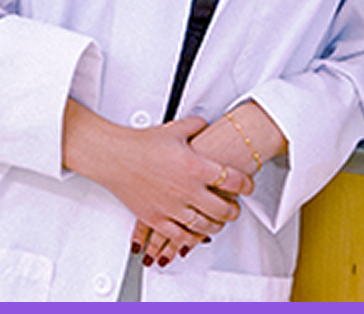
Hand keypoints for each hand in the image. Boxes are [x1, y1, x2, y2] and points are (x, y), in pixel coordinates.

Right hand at [133, 102, 287, 267]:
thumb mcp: (176, 128)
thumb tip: (206, 125)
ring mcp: (172, 207)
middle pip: (222, 209)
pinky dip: (191, 239)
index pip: (232, 180)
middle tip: (236, 209)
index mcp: (196, 167)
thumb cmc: (142, 144)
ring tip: (219, 223)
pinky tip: (195, 237)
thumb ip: (196, 126)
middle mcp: (187, 190)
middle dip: (233, 211)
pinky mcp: (157, 219)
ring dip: (216, 226)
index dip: (245, 186)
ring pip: (204, 226)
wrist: (115, 157)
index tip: (248, 187)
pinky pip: (180, 236)